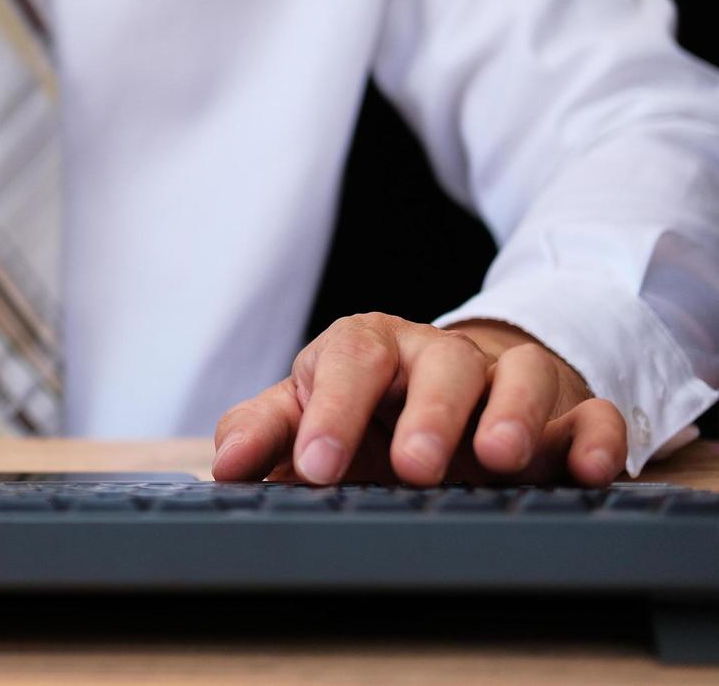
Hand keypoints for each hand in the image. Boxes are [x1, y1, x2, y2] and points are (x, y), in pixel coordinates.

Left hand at [212, 313, 625, 486]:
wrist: (447, 400)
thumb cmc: (367, 413)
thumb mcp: (308, 416)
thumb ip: (264, 432)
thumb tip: (226, 464)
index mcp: (369, 351)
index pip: (349, 359)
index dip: (331, 409)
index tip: (315, 467)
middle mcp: (439, 359)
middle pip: (442, 364)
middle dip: (430, 413)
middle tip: (413, 467)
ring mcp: (506, 382)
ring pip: (521, 375)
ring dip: (514, 414)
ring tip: (499, 460)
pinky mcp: (566, 413)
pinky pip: (592, 414)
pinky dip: (595, 438)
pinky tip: (587, 470)